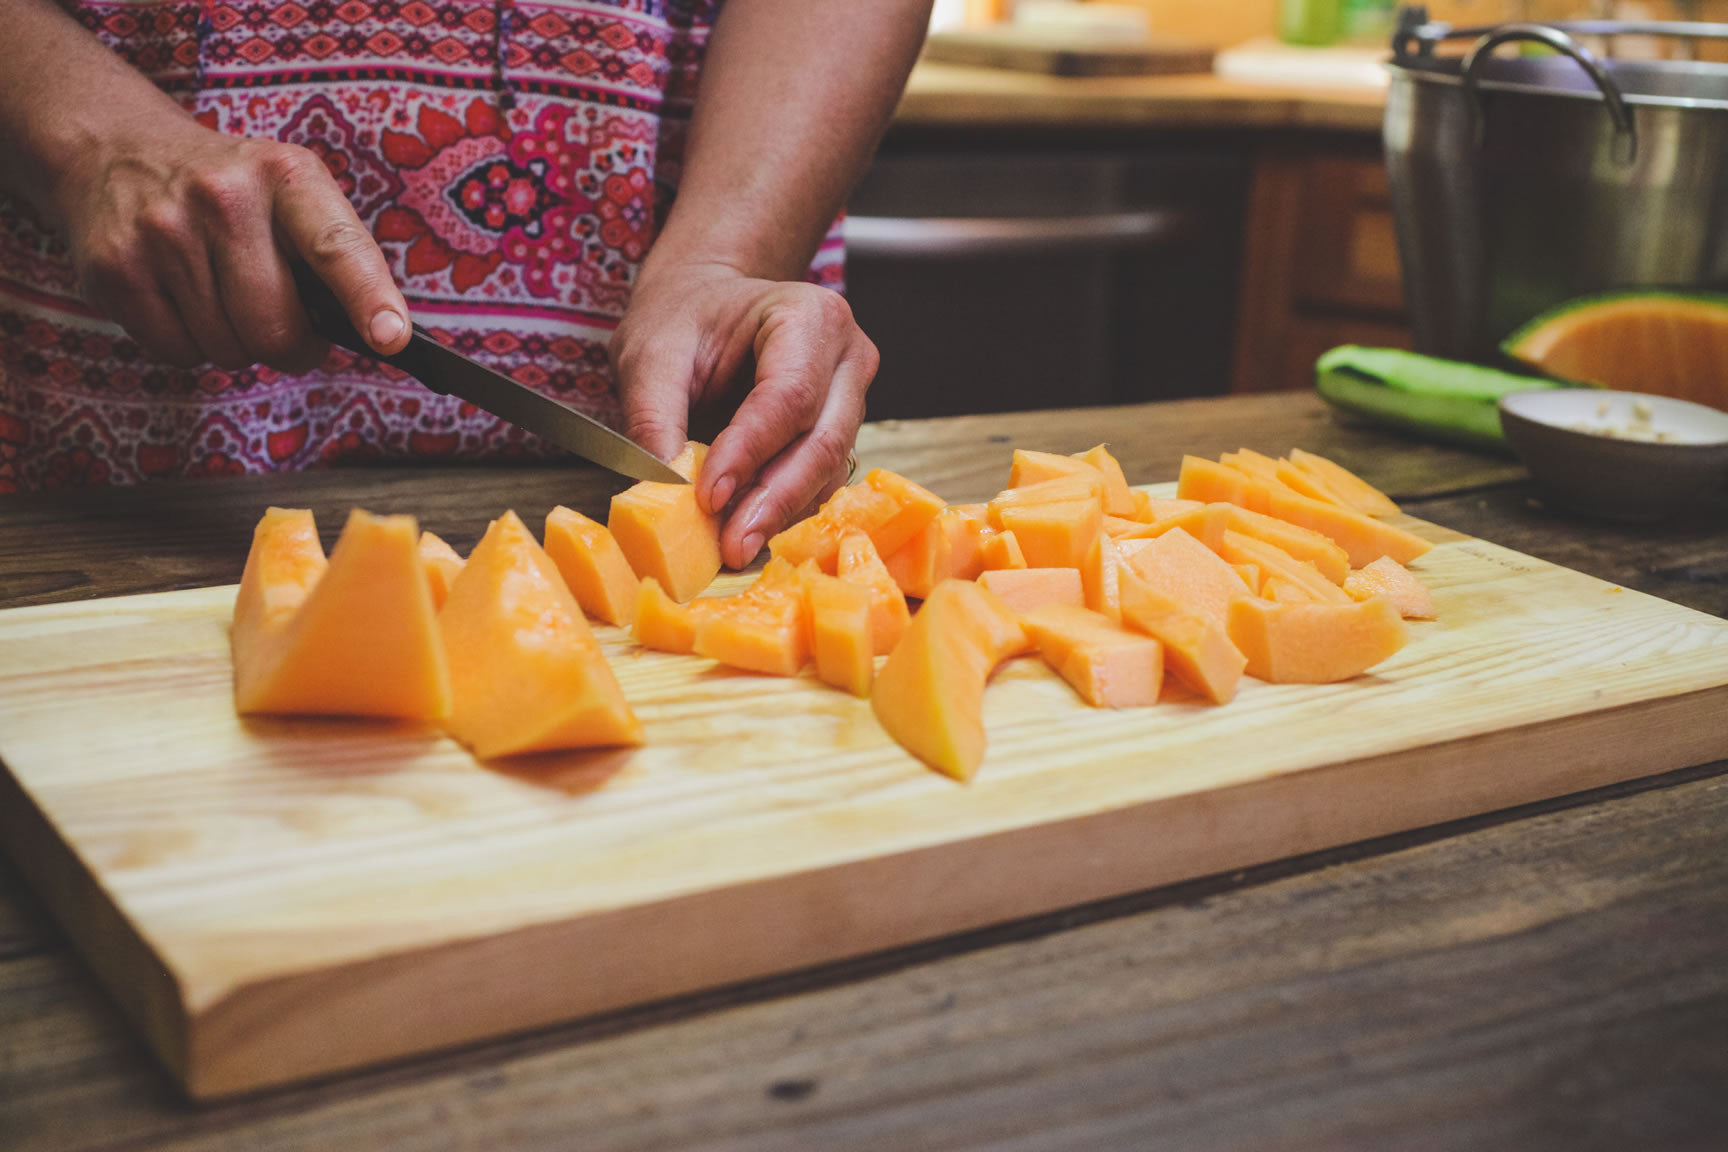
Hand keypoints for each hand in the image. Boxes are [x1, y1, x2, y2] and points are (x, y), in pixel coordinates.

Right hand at [52, 110, 408, 370]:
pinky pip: (177, 352)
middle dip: (289, 346)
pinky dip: (190, 345)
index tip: (390, 339)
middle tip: (288, 330)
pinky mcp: (113, 268)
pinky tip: (183, 301)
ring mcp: (161, 231)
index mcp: (286, 176)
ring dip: (237, 344)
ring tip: (224, 297)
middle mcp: (222, 197)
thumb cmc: (234, 192)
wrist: (118, 149)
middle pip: (275, 329)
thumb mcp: (291, 192)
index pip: (335, 245)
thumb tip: (375, 339)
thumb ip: (335, 256)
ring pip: (227, 350)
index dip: (367, 297)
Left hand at [611, 261, 877, 568]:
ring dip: (780, 513)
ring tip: (733, 545)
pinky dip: (784, 510)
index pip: (788, 396)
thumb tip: (660, 487)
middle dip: (774, 500)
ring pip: (827, 470)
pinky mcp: (841, 433)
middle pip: (822, 441)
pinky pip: (821, 481)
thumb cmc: (684, 317)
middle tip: (732, 546)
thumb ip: (653, 416)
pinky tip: (747, 529)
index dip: (749, 452)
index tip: (707, 496)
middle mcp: (847, 357)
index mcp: (809, 316)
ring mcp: (852, 398)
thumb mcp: (651, 354)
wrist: (705, 305)